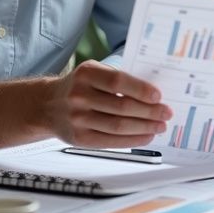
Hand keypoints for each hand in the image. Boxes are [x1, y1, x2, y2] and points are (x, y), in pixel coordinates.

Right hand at [48, 61, 171, 147]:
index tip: (159, 96)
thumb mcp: (93, 71)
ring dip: (144, 128)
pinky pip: (111, 141)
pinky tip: (145, 136)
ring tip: (160, 126)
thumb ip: (117, 78)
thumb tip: (151, 92)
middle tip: (166, 113)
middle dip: (149, 112)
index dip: (140, 90)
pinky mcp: (79, 138)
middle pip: (122, 107)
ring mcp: (78, 119)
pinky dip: (132, 140)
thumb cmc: (79, 86)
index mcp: (86, 74)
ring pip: (118, 126)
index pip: (118, 82)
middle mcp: (79, 96)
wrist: (47, 105)